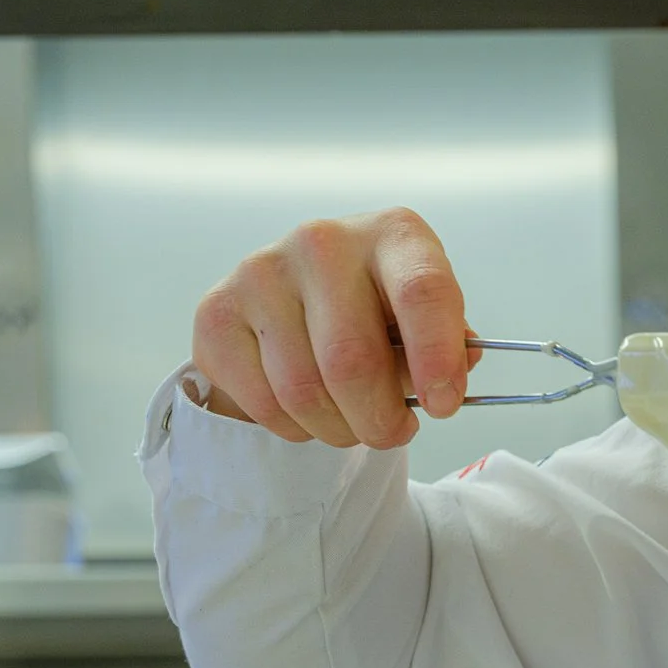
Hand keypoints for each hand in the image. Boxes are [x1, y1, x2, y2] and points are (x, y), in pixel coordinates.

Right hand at [191, 208, 478, 447]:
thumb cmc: (378, 310)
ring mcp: (262, 272)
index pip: (422, 293)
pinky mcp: (217, 311)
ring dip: (339, 430)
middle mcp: (323, 241)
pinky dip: (295, 428)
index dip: (436, 359)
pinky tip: (309, 412)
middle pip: (352, 359)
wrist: (297, 299)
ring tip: (354, 424)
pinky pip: (262, 401)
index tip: (443, 406)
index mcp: (393, 234)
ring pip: (304, 391)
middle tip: (394, 433)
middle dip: (381, 419)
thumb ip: (447, 346)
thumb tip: (450, 378)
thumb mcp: (426, 319)